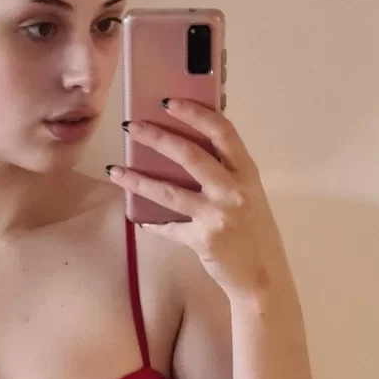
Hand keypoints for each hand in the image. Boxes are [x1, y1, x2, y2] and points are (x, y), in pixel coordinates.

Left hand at [107, 98, 287, 305]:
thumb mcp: (249, 193)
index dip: (195, 113)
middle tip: (130, 127)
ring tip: (115, 170)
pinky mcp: (202, 240)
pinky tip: (138, 218)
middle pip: (189, 155)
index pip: (222, 131)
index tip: (169, 101)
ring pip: (168, 191)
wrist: (263, 277)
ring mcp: (217, 216)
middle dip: (155, 137)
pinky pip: (168, 227)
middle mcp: (233, 190)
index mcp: (247, 172)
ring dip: (137, 179)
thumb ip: (226, 170)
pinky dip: (152, 222)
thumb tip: (186, 144)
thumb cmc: (254, 231)